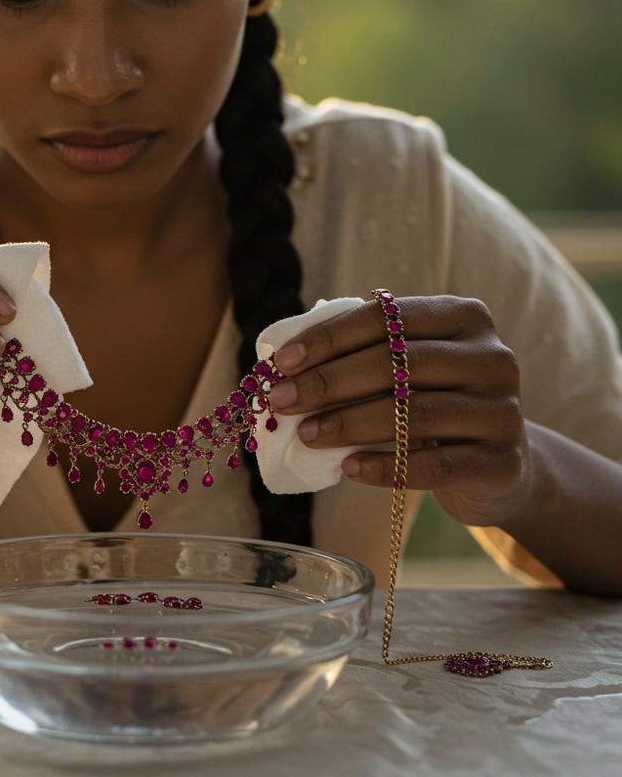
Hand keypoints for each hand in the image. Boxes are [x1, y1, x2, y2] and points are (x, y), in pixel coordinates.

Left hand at [268, 295, 532, 526]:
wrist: (498, 466)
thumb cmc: (432, 403)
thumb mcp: (406, 369)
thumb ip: (362, 354)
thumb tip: (285, 365)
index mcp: (464, 317)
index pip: (387, 317)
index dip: (330, 338)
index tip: (282, 362)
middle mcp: (493, 357)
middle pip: (399, 364)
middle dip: (330, 382)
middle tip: (282, 401)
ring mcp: (504, 411)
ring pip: (416, 413)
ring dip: (350, 424)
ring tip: (306, 434)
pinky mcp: (503, 463)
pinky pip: (435, 465)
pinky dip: (384, 466)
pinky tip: (347, 468)